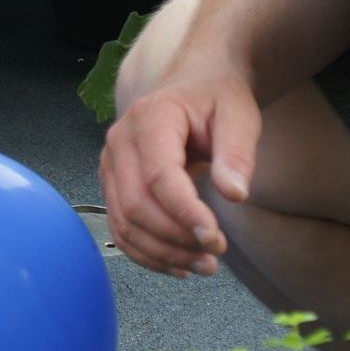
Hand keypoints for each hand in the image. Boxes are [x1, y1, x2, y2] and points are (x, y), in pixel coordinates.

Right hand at [99, 67, 259, 278]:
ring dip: (162, 253)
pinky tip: (178, 265)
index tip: (217, 240)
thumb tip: (235, 194)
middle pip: (136, 205)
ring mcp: (111, 164)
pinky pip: (121, 227)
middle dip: (175, 239)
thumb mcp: (239, 117)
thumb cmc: (218, 99)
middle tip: (215, 257)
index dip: (186, 214)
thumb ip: (236, 154)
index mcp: (150, 118)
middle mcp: (120, 142)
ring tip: (203, 265)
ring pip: (125, 222)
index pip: (159, 177)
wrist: (195, 84)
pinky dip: (146, 254)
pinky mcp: (113, 184)